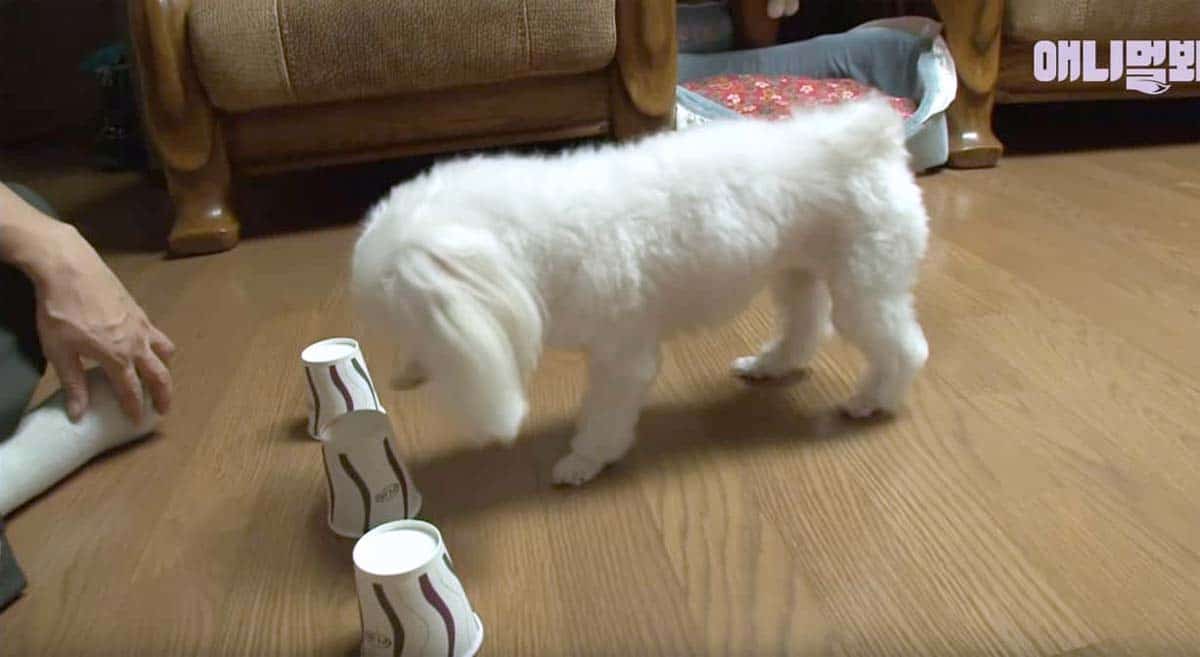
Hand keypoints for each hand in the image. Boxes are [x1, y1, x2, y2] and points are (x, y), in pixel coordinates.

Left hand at [29, 223, 174, 421]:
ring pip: (165, 350)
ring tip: (159, 373)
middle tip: (163, 409)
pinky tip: (143, 344)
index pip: (132, 391)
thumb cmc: (60, 311)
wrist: (69, 268)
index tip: (137, 422)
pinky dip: (157, 345)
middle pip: (159, 374)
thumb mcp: (58, 351)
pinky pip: (156, 333)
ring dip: (165, 366)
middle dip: (164, 394)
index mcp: (117, 357)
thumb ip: (73, 384)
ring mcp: (140, 324)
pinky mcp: (138, 309)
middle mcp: (136, 343)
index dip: (135, 409)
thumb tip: (79, 415)